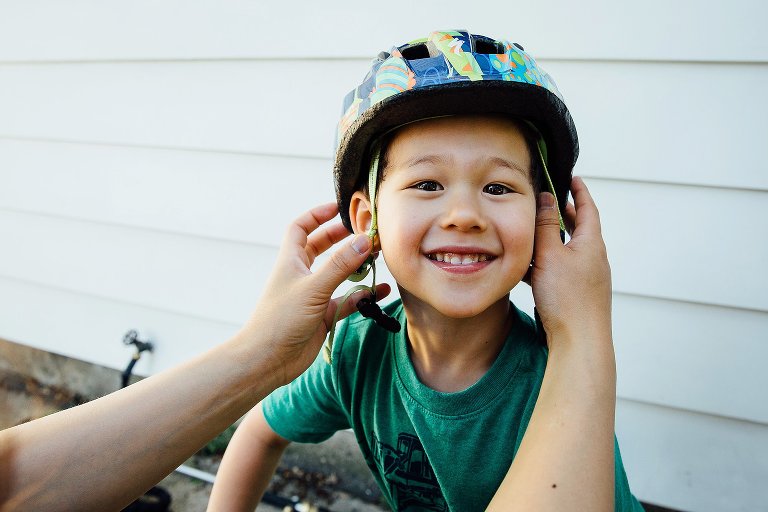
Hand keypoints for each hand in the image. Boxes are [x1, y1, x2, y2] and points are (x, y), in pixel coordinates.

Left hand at [240, 203, 389, 384]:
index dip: (317, 215)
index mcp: (291, 261)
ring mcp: (313, 296)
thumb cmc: (280, 320)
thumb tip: (365, 240)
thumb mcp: (313, 287)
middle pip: (322, 247)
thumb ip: (340, 265)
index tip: (339, 207)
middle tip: (365, 232)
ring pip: (338, 274)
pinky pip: (347, 300)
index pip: (300, 227)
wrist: (267, 360)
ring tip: (377, 257)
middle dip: (342, 237)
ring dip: (356, 266)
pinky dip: (363, 295)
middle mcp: (302, 275)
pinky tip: (380, 291)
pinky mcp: (323, 316)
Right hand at [529, 177, 611, 345]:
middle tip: (548, 201)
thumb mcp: (550, 255)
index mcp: (591, 244)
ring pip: (566, 250)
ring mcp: (585, 277)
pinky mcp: (576, 294)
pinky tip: (526, 269)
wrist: (579, 341)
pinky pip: (560, 270)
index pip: (587, 209)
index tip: (571, 177)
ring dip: (550, 240)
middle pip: (579, 229)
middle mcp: (592, 258)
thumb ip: (545, 225)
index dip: (579, 191)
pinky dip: (546, 263)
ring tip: (530, 233)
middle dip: (562, 214)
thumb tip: (545, 198)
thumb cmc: (567, 298)